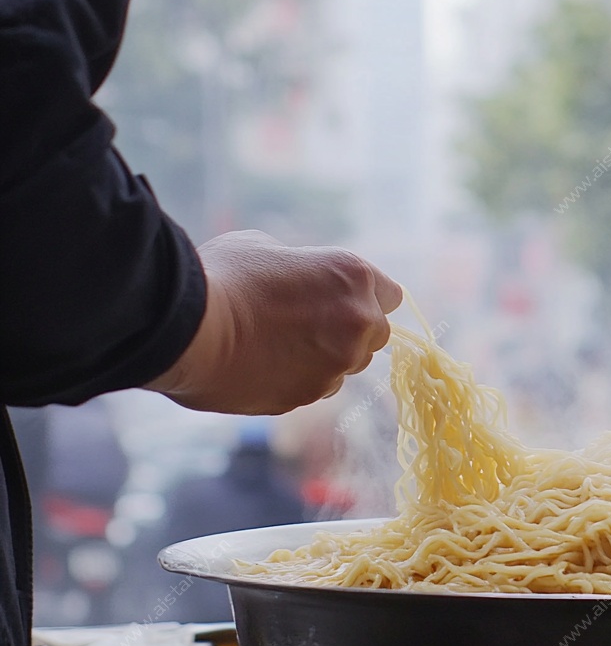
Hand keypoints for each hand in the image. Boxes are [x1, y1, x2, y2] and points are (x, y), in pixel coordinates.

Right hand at [147, 230, 402, 414]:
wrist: (185, 331)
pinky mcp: (309, 396)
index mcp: (354, 278)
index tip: (340, 299)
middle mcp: (358, 323)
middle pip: (376, 333)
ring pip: (348, 365)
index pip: (389, 294)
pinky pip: (317, 388)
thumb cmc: (221, 277)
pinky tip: (264, 365)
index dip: (364, 297)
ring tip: (279, 345)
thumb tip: (300, 277)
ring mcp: (337, 364)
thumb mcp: (264, 249)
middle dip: (351, 330)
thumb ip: (301, 265)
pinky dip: (299, 379)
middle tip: (308, 323)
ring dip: (327, 357)